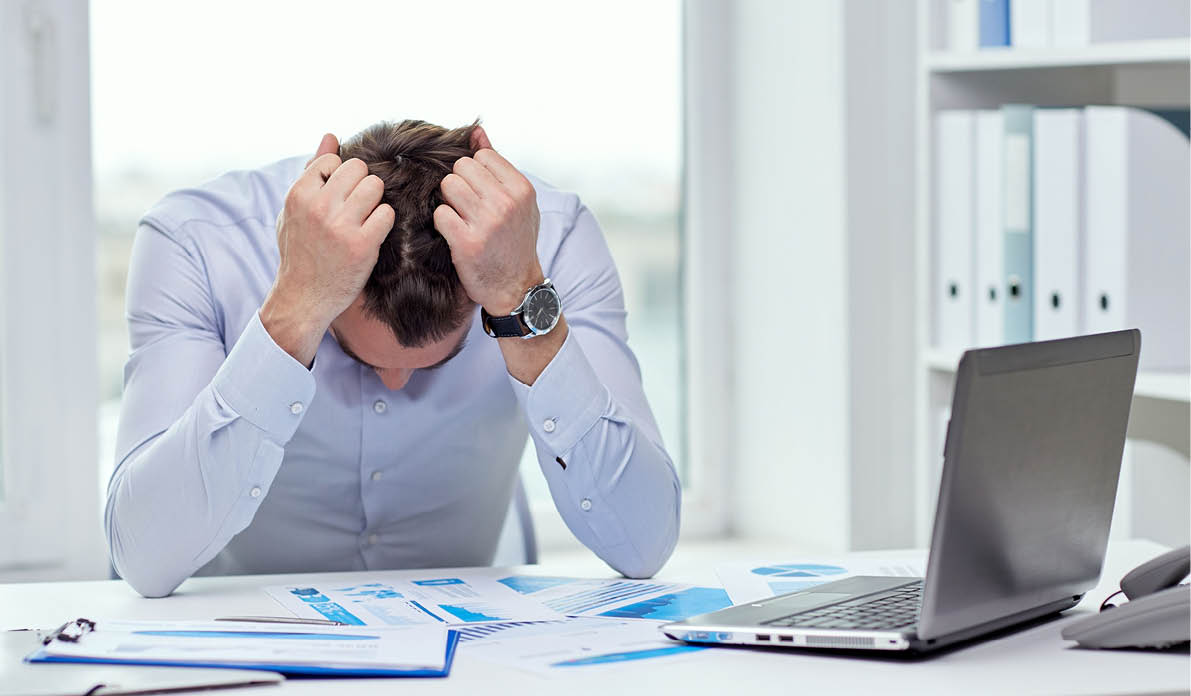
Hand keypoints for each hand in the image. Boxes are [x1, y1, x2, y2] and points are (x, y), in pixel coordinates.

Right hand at [261, 133, 394, 366]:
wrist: (303, 297)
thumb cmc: (300, 249)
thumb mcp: (294, 209)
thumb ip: (312, 171)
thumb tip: (331, 136)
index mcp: (298, 194)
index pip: (333, 160)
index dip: (341, 177)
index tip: (338, 196)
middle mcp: (318, 206)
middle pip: (358, 169)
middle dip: (361, 184)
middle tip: (357, 206)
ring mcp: (340, 225)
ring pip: (375, 186)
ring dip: (375, 201)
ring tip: (365, 218)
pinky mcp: (362, 245)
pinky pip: (387, 213)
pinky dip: (384, 222)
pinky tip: (372, 233)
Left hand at [434, 126, 543, 314]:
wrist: (516, 287)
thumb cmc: (515, 240)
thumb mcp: (518, 201)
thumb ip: (497, 164)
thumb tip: (476, 130)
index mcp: (521, 189)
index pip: (481, 157)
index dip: (474, 173)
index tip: (480, 192)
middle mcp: (506, 203)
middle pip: (461, 169)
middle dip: (459, 185)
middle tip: (468, 207)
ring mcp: (487, 222)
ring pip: (447, 187)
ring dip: (449, 202)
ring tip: (461, 218)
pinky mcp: (468, 243)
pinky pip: (440, 214)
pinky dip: (443, 224)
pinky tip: (455, 234)